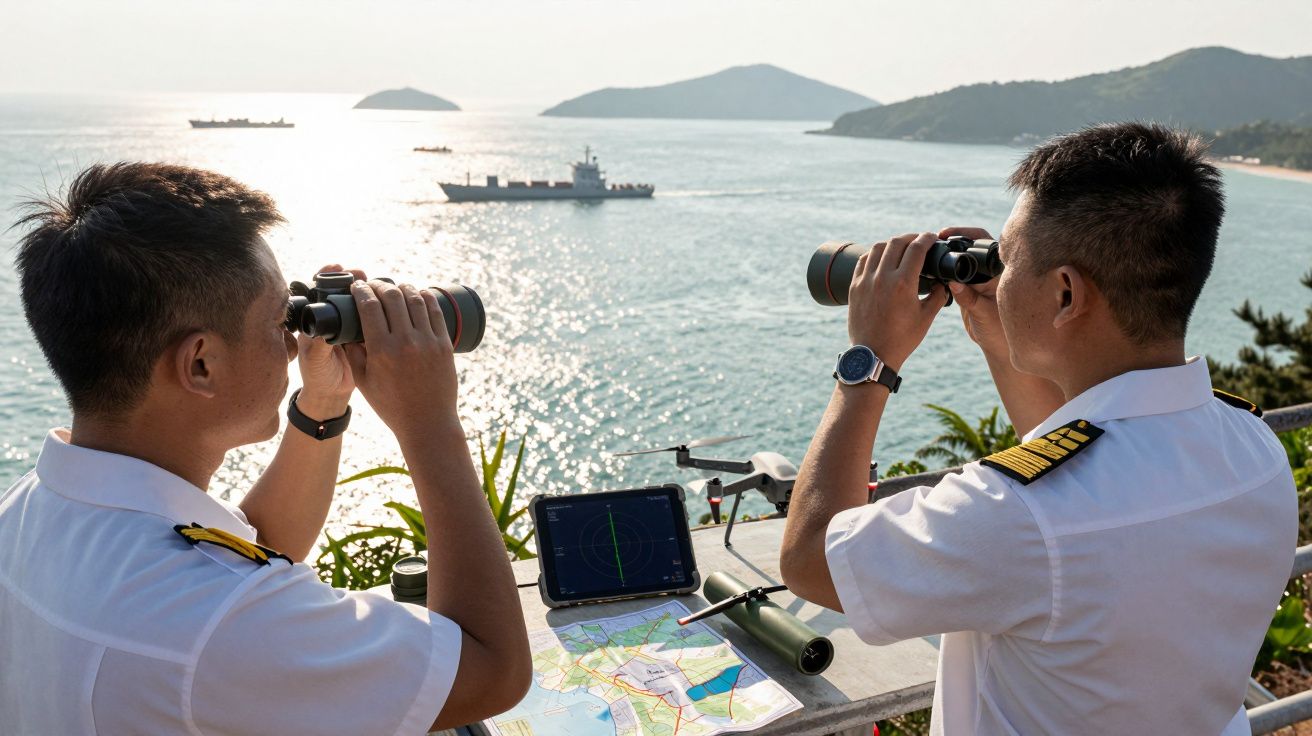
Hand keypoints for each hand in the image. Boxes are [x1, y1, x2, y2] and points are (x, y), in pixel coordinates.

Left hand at [293, 263, 366, 418]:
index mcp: (316, 319)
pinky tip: (390, 300)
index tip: (337, 267)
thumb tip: (321, 328)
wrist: (334, 394)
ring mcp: (349, 324)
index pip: (320, 289)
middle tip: (361, 273)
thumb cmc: (318, 376)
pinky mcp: (365, 333)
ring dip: (368, 289)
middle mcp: (332, 318)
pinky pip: (373, 315)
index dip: (328, 276)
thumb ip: (317, 345)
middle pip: (342, 289)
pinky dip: (381, 306)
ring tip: (375, 280)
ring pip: (359, 300)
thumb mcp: (315, 360)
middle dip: (352, 278)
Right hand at [341, 279, 459, 439]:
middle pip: (392, 297)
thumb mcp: (363, 381)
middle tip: (375, 285)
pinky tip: (419, 293)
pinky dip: (426, 297)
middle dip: (380, 285)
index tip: (357, 286)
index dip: (361, 290)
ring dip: (403, 288)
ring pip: (416, 299)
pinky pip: (436, 312)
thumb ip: (353, 353)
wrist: (427, 422)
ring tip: (396, 288)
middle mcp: (406, 342)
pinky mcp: (445, 345)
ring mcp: (428, 342)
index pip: (369, 306)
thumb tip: (344, 329)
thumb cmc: (391, 405)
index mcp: (381, 350)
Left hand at [847, 232, 949, 371]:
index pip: (916, 248)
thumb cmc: (902, 339)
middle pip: (896, 243)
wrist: (873, 355)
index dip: (927, 238)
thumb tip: (944, 282)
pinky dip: (874, 254)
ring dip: (891, 244)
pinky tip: (881, 258)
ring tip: (900, 247)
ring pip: (877, 248)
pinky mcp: (854, 287)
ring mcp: (866, 281)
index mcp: (903, 283)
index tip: (932, 237)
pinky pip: (863, 261)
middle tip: (918, 241)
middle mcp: (882, 277)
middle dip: (910, 237)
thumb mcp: (926, 317)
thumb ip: (939, 296)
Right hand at [938, 227, 1008, 358]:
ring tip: (927, 252)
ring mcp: (977, 279)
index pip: (983, 241)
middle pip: (969, 245)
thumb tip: (953, 283)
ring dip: (945, 254)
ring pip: (960, 258)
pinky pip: (953, 273)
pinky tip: (929, 270)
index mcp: (997, 272)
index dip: (964, 233)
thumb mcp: (984, 313)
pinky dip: (942, 270)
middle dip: (951, 240)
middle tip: (932, 239)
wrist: (997, 346)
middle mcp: (988, 272)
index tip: (945, 234)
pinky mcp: (967, 289)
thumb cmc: (998, 331)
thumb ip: (969, 298)